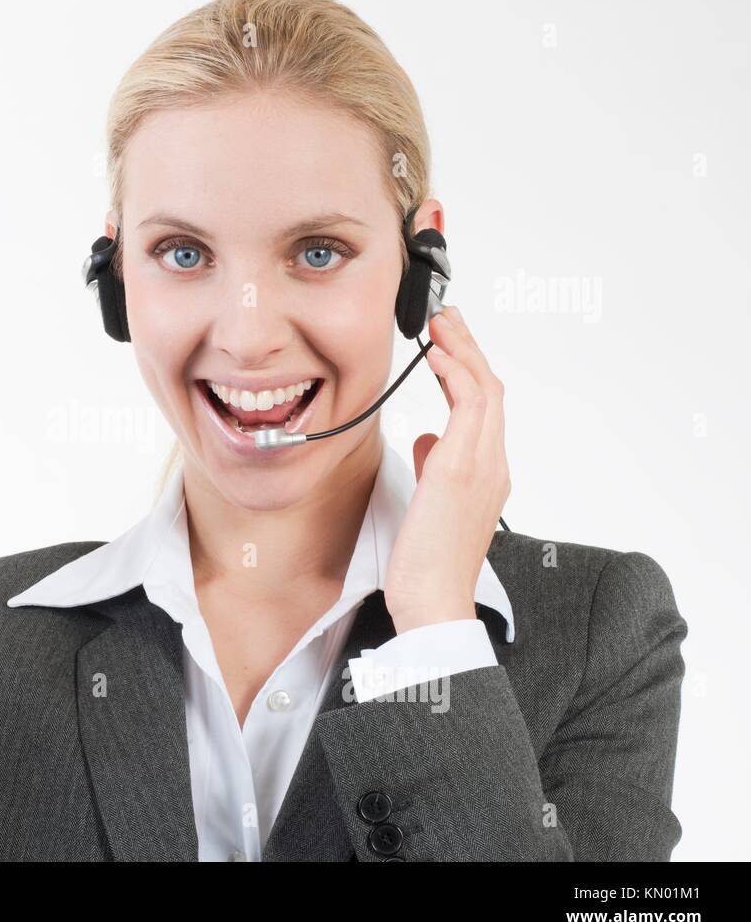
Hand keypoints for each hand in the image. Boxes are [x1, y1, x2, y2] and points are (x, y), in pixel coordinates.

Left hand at [383, 306, 509, 633]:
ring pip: (485, 390)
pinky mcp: (462, 470)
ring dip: (462, 350)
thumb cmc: (429, 564)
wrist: (434, 602)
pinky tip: (436, 356)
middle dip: (469, 348)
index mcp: (487, 473)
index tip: (447, 345)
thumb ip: (435, 468)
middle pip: (491, 389)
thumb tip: (428, 440)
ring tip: (440, 323)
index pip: (484, 408)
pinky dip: (455, 376)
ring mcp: (482, 466)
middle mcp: (493, 464)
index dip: (467, 370)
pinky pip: (468, 409)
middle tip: (446, 318)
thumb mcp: (429, 505)